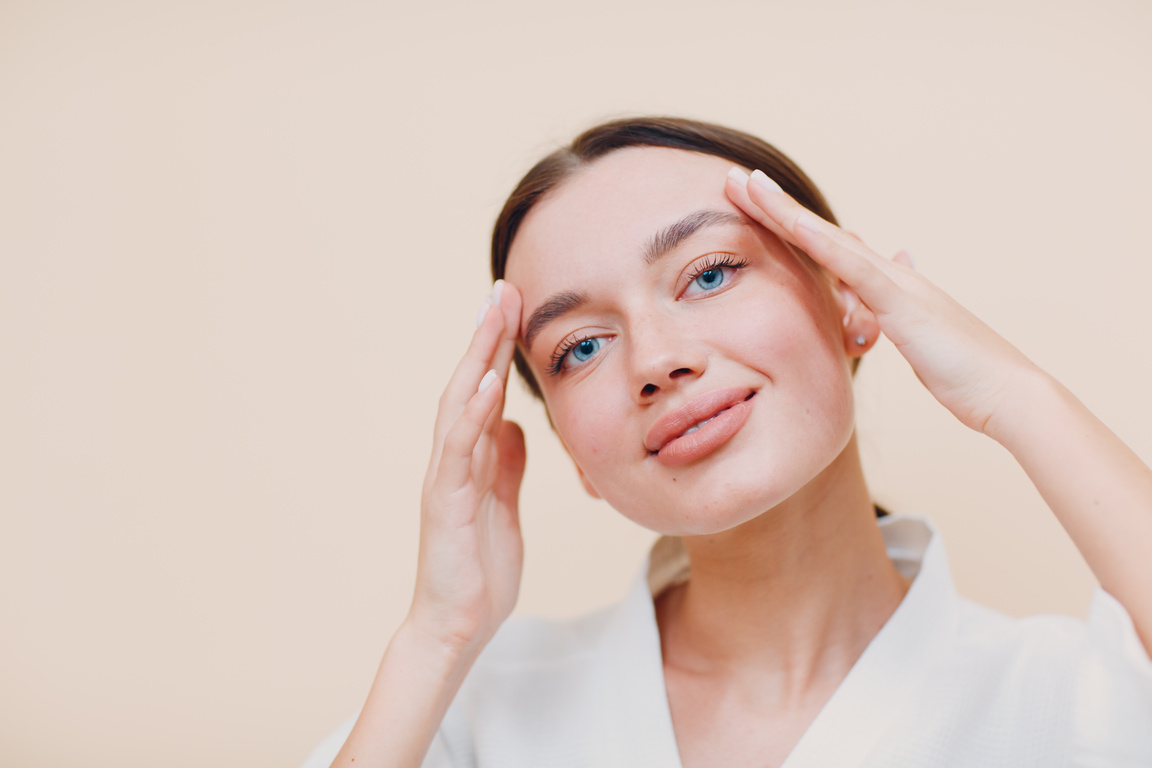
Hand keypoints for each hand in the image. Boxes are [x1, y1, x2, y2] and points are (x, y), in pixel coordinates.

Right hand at [407, 280, 526, 657]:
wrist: (457, 627)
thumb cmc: (479, 571)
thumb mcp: (505, 508)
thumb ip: (506, 465)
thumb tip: (515, 426)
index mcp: (470, 459)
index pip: (484, 391)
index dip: (498, 348)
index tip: (516, 306)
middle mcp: (453, 460)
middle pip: (469, 384)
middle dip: (487, 335)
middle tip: (505, 287)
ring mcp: (446, 479)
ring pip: (458, 405)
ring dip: (477, 357)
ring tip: (494, 313)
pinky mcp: (447, 503)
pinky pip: (458, 450)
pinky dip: (471, 413)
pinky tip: (487, 382)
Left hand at [725, 168, 1037, 436]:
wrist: (1008, 392)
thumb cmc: (962, 375)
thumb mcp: (913, 344)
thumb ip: (892, 319)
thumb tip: (875, 302)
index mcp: (888, 287)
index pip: (830, 250)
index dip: (792, 227)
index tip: (757, 206)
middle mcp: (890, 274)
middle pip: (822, 233)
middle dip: (777, 207)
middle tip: (737, 179)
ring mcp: (897, 284)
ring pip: (830, 239)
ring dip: (787, 211)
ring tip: (748, 184)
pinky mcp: (902, 303)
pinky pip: (855, 268)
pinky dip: (824, 243)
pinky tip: (794, 224)